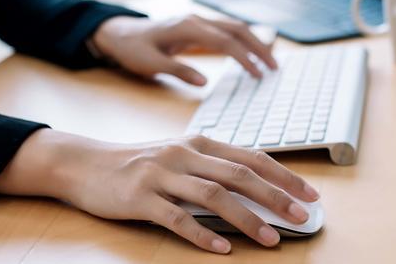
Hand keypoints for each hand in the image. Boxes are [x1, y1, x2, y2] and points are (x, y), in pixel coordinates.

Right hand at [0, 130, 319, 253]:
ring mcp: (161, 175)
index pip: (250, 157)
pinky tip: (221, 250)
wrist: (85, 164)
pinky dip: (201, 235)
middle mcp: (183, 155)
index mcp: (198, 143)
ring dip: (246, 219)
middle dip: (275, 196)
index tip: (310, 193)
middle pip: (238, 175)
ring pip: (213, 196)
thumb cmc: (137, 162)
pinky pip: (176, 218)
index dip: (283, 175)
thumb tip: (256, 188)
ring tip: (271, 239)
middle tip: (302, 216)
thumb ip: (211, 168)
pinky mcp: (140, 198)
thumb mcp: (178, 156)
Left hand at [91, 15, 277, 85]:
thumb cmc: (132, 49)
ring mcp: (197, 21)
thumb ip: (177, 71)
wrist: (118, 33)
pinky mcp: (197, 28)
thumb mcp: (150, 64)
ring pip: (235, 27)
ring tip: (269, 63)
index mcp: (186, 28)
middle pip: (237, 29)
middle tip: (274, 68)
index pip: (225, 42)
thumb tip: (204, 82)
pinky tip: (251, 54)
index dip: (244, 58)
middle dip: (259, 47)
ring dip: (254, 43)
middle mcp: (196, 20)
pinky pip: (226, 31)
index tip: (258, 75)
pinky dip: (243, 40)